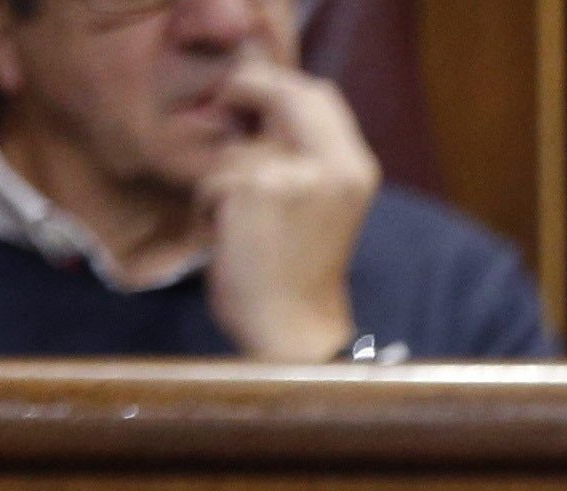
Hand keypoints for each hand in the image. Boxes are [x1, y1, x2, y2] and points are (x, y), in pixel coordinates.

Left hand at [197, 45, 379, 361]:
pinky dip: (208, 204)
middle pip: (282, 93)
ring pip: (238, 143)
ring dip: (223, 175)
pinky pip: (215, 176)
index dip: (278, 84)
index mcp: (357, 168)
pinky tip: (225, 235)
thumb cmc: (298, 272)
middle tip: (222, 115)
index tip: (248, 97)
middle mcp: (336, 165)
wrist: (292, 329)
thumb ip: (304, 153)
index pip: (319, 92)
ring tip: (236, 216)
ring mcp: (297, 176)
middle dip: (245, 94)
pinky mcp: (257, 190)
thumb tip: (258, 95)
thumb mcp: (321, 203)